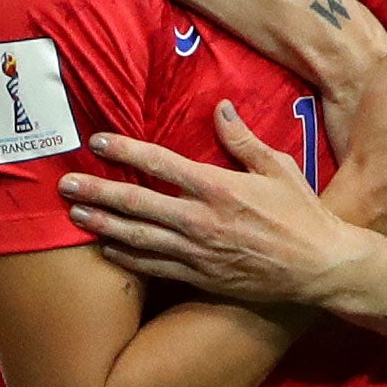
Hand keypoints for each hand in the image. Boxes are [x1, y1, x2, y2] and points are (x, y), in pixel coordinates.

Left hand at [58, 100, 356, 303]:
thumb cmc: (301, 213)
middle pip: (137, 204)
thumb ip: (242, 140)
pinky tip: (106, 249)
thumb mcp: (277, 167)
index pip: (160, 164)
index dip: (125, 151)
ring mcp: (198, 252)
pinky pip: (155, 268)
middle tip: (65, 185)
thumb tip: (219, 108)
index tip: (98, 142)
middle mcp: (201, 220)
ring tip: (74, 216)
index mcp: (218, 187)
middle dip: (97, 193)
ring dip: (103, 226)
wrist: (322, 268)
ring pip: (138, 238)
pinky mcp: (201, 278)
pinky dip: (127, 258)